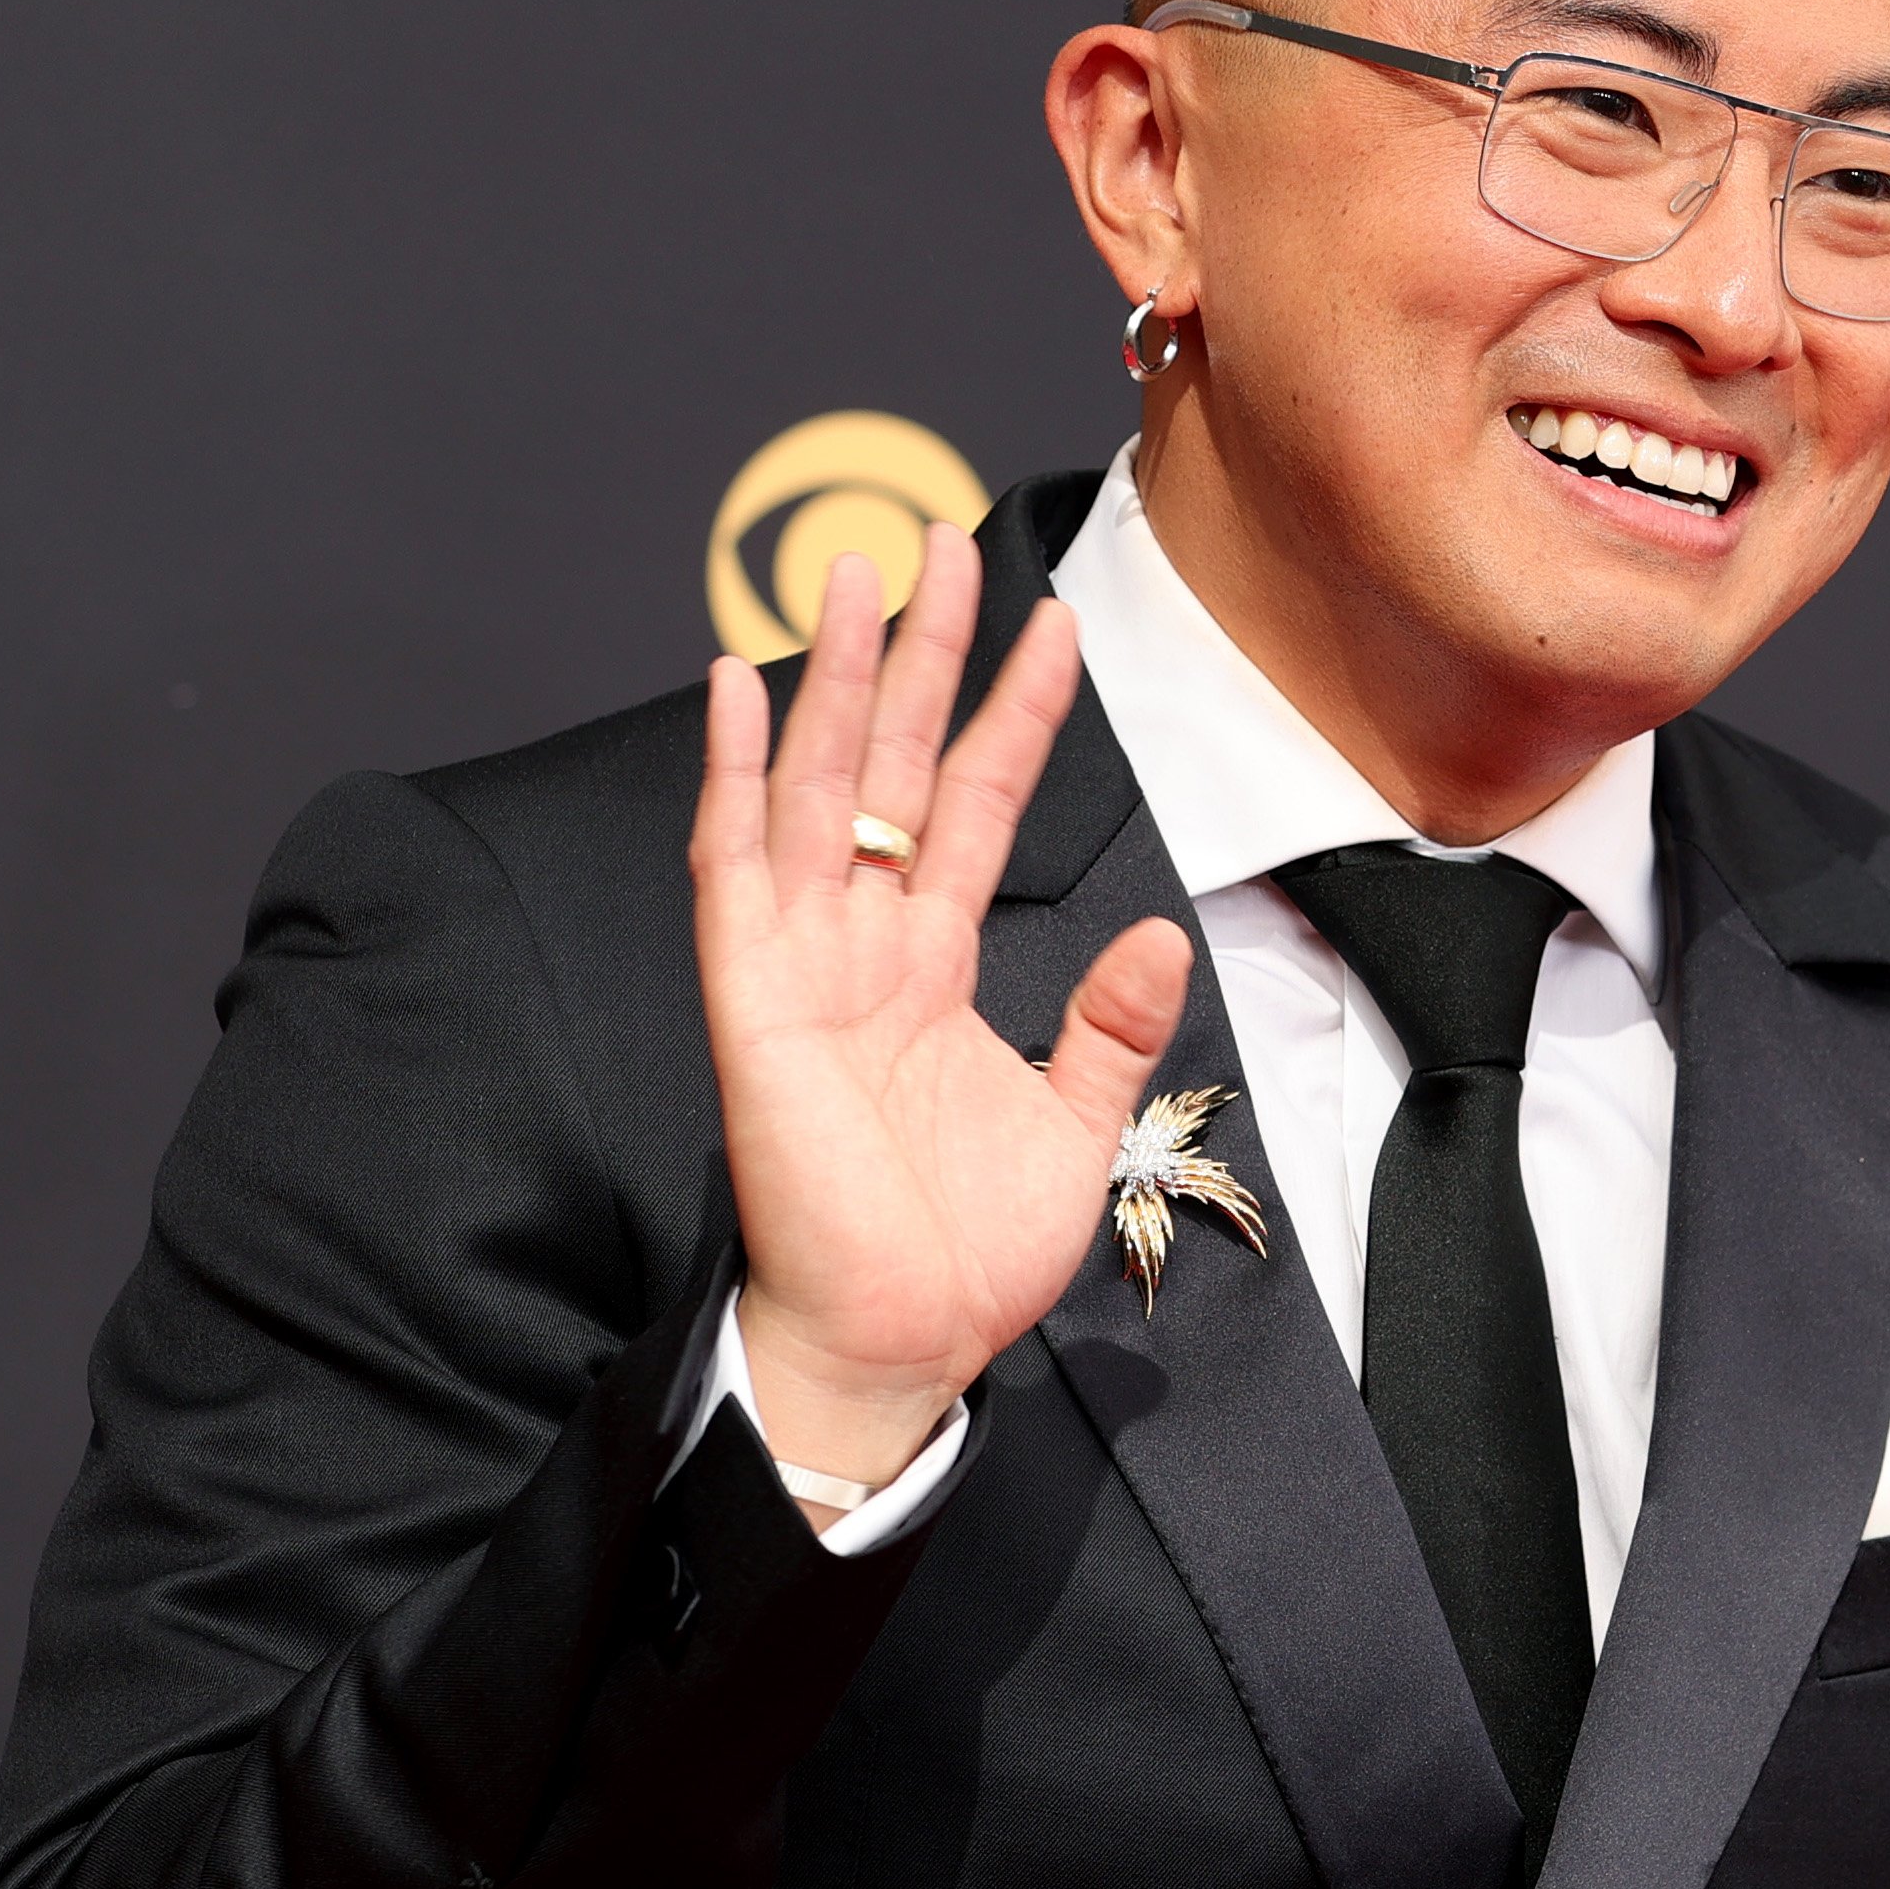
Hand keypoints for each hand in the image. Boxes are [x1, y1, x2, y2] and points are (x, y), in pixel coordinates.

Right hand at [693, 526, 1190, 1514]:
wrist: (902, 1346)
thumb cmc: (962, 1256)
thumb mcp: (1075, 1126)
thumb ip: (1109, 1025)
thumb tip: (1154, 930)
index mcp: (934, 968)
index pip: (978, 807)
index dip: (1012, 716)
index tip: (1055, 627)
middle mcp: (864, 947)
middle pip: (893, 768)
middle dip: (916, 657)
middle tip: (936, 542)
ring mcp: (802, 966)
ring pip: (819, 792)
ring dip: (832, 682)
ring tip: (853, 576)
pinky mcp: (751, 1003)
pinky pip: (736, 869)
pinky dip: (736, 778)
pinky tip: (739, 689)